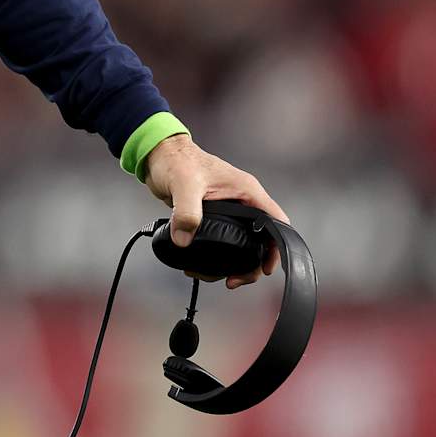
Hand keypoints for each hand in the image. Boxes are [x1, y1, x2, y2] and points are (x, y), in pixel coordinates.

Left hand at [142, 134, 289, 289]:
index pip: (276, 221)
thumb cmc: (176, 160)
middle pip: (260, 239)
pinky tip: (203, 267)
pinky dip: (217, 256)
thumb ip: (187, 212)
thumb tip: (184, 240)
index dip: (277, 246)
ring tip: (214, 277)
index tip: (265, 268)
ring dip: (232, 263)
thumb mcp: (184, 185)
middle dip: (251, 263)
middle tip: (234, 280)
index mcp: (246, 191)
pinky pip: (223, 241)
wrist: (158, 156)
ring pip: (241, 243)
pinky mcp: (213, 216)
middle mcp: (242, 201)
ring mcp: (229, 209)